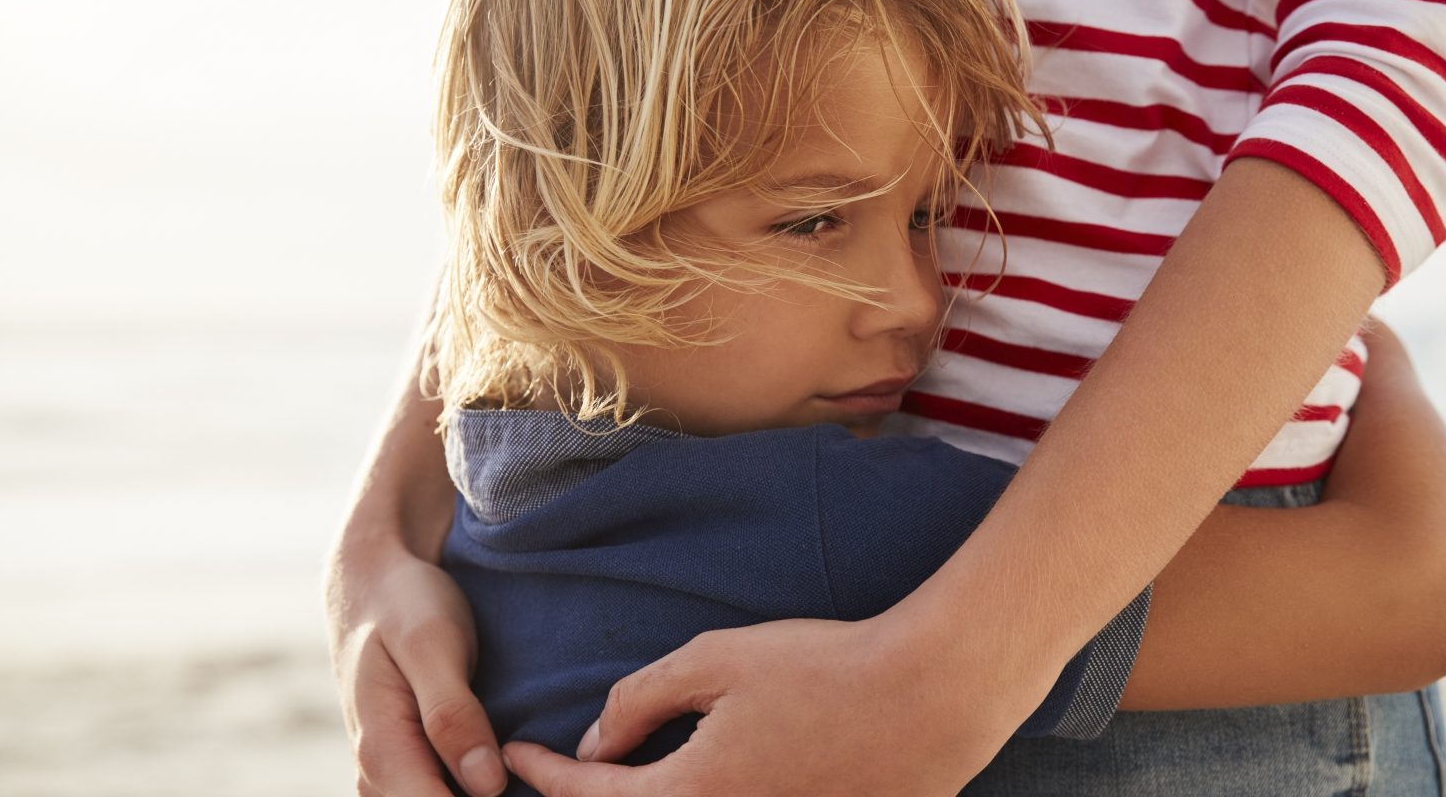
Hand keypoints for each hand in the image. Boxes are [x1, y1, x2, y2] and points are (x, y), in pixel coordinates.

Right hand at [326, 547, 507, 795]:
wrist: (372, 584)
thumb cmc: (404, 606)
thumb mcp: (432, 645)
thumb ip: (452, 715)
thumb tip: (486, 785)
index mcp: (383, 752)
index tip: (526, 782)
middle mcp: (379, 775)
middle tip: (543, 772)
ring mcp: (391, 774)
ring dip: (485, 794)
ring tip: (530, 767)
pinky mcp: (409, 765)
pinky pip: (441, 792)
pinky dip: (475, 785)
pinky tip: (512, 766)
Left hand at [502, 615, 1037, 795]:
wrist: (929, 695)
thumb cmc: (824, 668)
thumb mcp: (718, 662)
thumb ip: (642, 700)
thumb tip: (597, 739)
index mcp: (691, 793)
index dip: (546, 776)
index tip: (516, 758)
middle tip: (567, 772)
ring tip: (626, 777)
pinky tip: (700, 779)